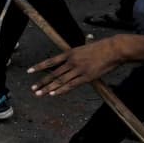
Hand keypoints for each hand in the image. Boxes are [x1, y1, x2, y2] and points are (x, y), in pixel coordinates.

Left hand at [27, 35, 141, 95]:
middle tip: (32, 88)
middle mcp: (71, 61)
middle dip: (42, 82)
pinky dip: (61, 90)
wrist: (114, 49)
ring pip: (60, 80)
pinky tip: (53, 94)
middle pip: (53, 73)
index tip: (29, 71)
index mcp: (69, 53)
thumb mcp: (83, 48)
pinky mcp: (87, 77)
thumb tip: (70, 59)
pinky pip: (71, 85)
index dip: (39, 66)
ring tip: (39, 94)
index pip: (50, 61)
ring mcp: (78, 69)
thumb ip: (75, 54)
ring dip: (48, 88)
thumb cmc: (101, 48)